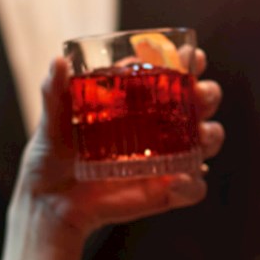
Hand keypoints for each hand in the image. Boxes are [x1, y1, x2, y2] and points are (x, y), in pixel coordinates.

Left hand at [15, 47, 224, 242]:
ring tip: (200, 136)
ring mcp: (165, 159)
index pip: (172, 74)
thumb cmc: (52, 155)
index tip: (192, 57)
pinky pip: (193, 188)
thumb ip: (54, 92)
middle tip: (199, 95)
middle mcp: (158, 125)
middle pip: (199, 103)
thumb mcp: (52, 120)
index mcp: (136, 100)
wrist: (49, 203)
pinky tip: (179, 181)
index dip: (188, 62)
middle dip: (207, 94)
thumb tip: (57, 62)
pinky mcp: (165, 191)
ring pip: (206, 141)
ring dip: (211, 135)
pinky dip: (193, 185)